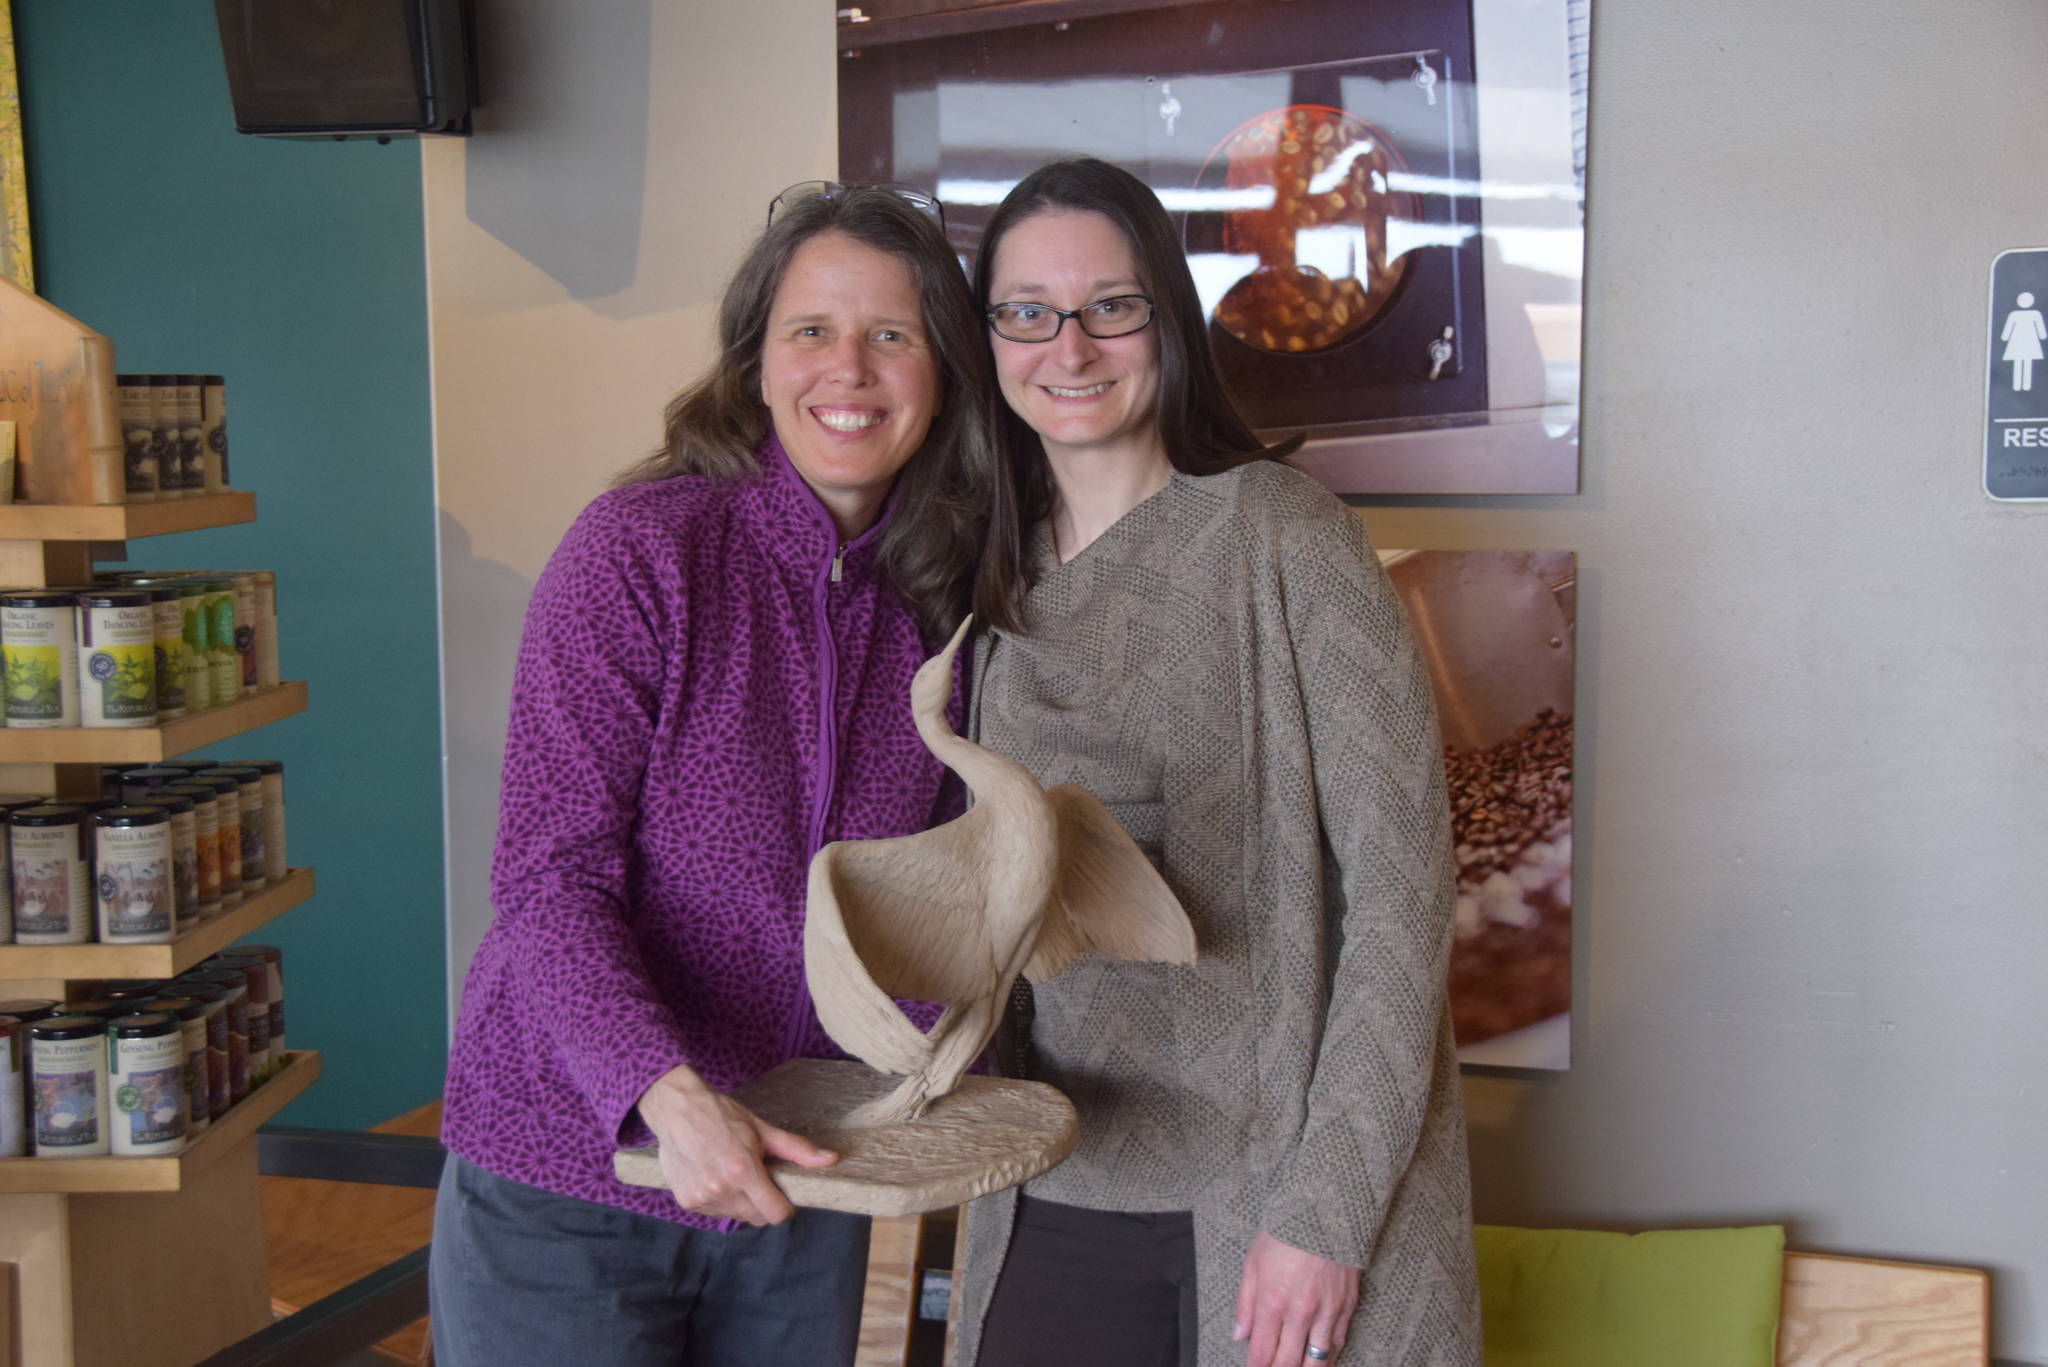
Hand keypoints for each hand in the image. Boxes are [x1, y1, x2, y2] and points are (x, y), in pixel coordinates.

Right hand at [633, 1063, 837, 1225]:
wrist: (677, 1110)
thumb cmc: (721, 1115)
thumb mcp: (762, 1129)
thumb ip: (796, 1149)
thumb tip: (831, 1159)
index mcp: (743, 1171)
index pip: (775, 1214)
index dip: (784, 1207)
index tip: (783, 1195)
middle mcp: (721, 1189)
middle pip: (757, 1218)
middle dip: (763, 1203)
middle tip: (757, 1178)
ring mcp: (702, 1198)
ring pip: (736, 1216)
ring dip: (741, 1202)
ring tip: (732, 1174)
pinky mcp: (686, 1201)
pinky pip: (715, 1212)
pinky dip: (720, 1200)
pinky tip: (715, 1176)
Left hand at [1233, 1230, 1360, 1366]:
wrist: (1323, 1211)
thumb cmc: (1283, 1234)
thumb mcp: (1252, 1264)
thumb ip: (1245, 1304)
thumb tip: (1239, 1336)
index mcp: (1272, 1302)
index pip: (1262, 1352)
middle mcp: (1299, 1312)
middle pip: (1288, 1363)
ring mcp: (1326, 1311)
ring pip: (1316, 1360)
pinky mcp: (1346, 1306)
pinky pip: (1337, 1342)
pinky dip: (1327, 1356)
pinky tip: (1319, 1359)